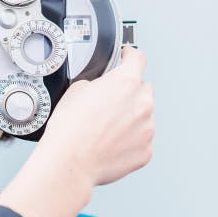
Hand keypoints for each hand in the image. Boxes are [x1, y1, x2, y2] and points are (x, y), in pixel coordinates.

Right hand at [0, 47, 153, 216]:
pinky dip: (129, 139)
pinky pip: (141, 139)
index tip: (128, 57)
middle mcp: (142, 104)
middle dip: (128, 92)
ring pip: (143, 116)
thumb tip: (100, 89)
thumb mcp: (75, 90)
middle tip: (107, 102)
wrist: (70, 160)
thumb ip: (96, 84)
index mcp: (125, 83)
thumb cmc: (70, 128)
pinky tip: (109, 142)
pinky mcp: (146, 151)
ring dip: (129, 117)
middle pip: (142, 89)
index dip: (130, 56)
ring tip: (103, 127)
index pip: (137, 59)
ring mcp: (147, 129)